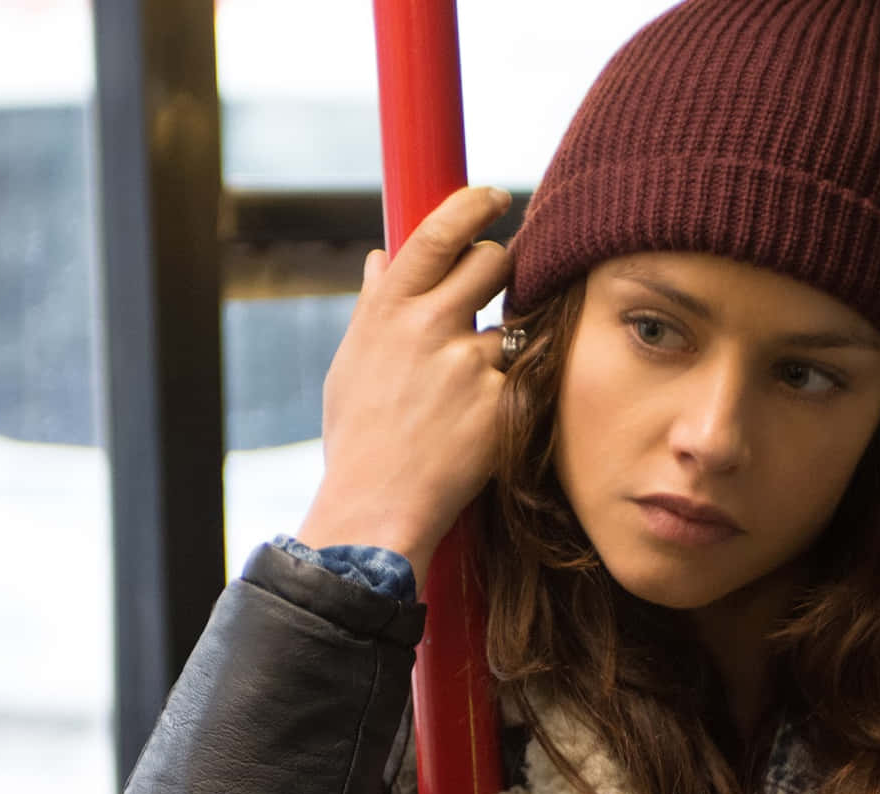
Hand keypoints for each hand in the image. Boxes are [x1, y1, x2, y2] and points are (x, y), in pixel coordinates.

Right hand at [299, 185, 514, 590]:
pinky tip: (491, 417)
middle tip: (498, 293)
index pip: (440, 231)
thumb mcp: (351, 365)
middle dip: (502, 271)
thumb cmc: (359, 440)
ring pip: (517, 325)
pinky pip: (528, 377)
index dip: (474, 205)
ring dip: (508, 344)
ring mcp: (470, 365)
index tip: (495, 198)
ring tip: (477, 384)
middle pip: (494, 262)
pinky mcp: (503, 405)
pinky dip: (518, 390)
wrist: (375, 509)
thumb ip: (373, 307)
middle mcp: (430, 327)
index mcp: (388, 310)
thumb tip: (379, 257)